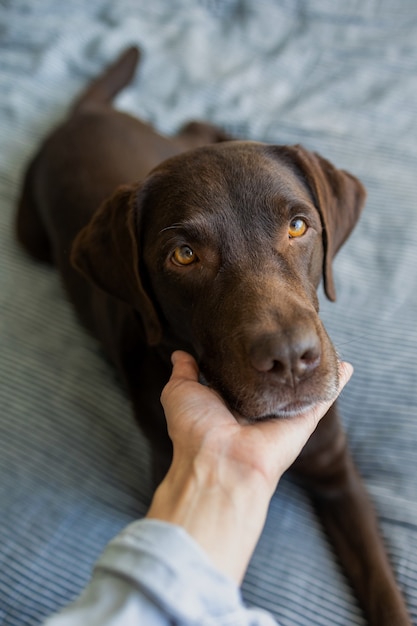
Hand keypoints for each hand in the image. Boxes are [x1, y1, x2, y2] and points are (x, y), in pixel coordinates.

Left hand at [147, 350, 352, 581]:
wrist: (220, 463)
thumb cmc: (195, 430)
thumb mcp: (180, 393)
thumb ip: (185, 372)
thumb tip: (180, 354)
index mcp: (229, 402)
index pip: (244, 373)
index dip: (249, 354)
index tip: (257, 331)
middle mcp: (257, 408)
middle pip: (275, 379)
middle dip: (282, 358)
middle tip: (292, 331)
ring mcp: (281, 414)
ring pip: (300, 386)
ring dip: (311, 368)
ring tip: (320, 344)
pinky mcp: (302, 421)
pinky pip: (322, 398)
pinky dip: (336, 382)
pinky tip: (346, 366)